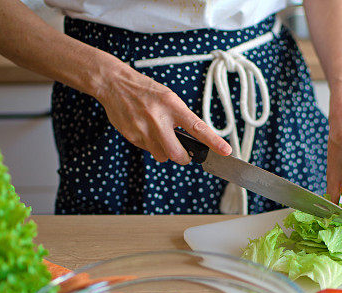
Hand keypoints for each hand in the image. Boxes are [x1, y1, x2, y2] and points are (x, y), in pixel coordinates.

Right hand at [96, 64, 231, 163]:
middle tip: (185, 153)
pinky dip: (152, 146)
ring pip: (162, 156)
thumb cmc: (146, 91)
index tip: (226, 151)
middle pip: (177, 154)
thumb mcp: (169, 99)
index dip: (213, 142)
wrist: (115, 84)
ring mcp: (144, 130)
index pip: (198, 128)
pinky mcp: (132, 137)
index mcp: (173, 106)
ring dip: (166, 152)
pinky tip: (147, 132)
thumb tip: (194, 140)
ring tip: (161, 136)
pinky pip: (148, 151)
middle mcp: (159, 119)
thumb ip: (181, 119)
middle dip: (184, 158)